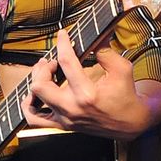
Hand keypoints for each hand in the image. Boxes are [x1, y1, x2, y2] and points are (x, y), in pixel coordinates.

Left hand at [21, 27, 160, 140]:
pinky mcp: (63, 126)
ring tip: (44, 75)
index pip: (66, 63)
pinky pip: (35, 120)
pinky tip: (34, 95)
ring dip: (35, 84)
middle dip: (43, 68)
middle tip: (53, 62)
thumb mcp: (121, 69)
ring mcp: (65, 119)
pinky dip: (30, 106)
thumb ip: (105, 51)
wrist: (131, 123)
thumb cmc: (126, 95)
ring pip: (33, 102)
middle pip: (40, 85)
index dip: (63, 44)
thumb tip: (95, 35)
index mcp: (87, 94)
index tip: (63, 34)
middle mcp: (72, 108)